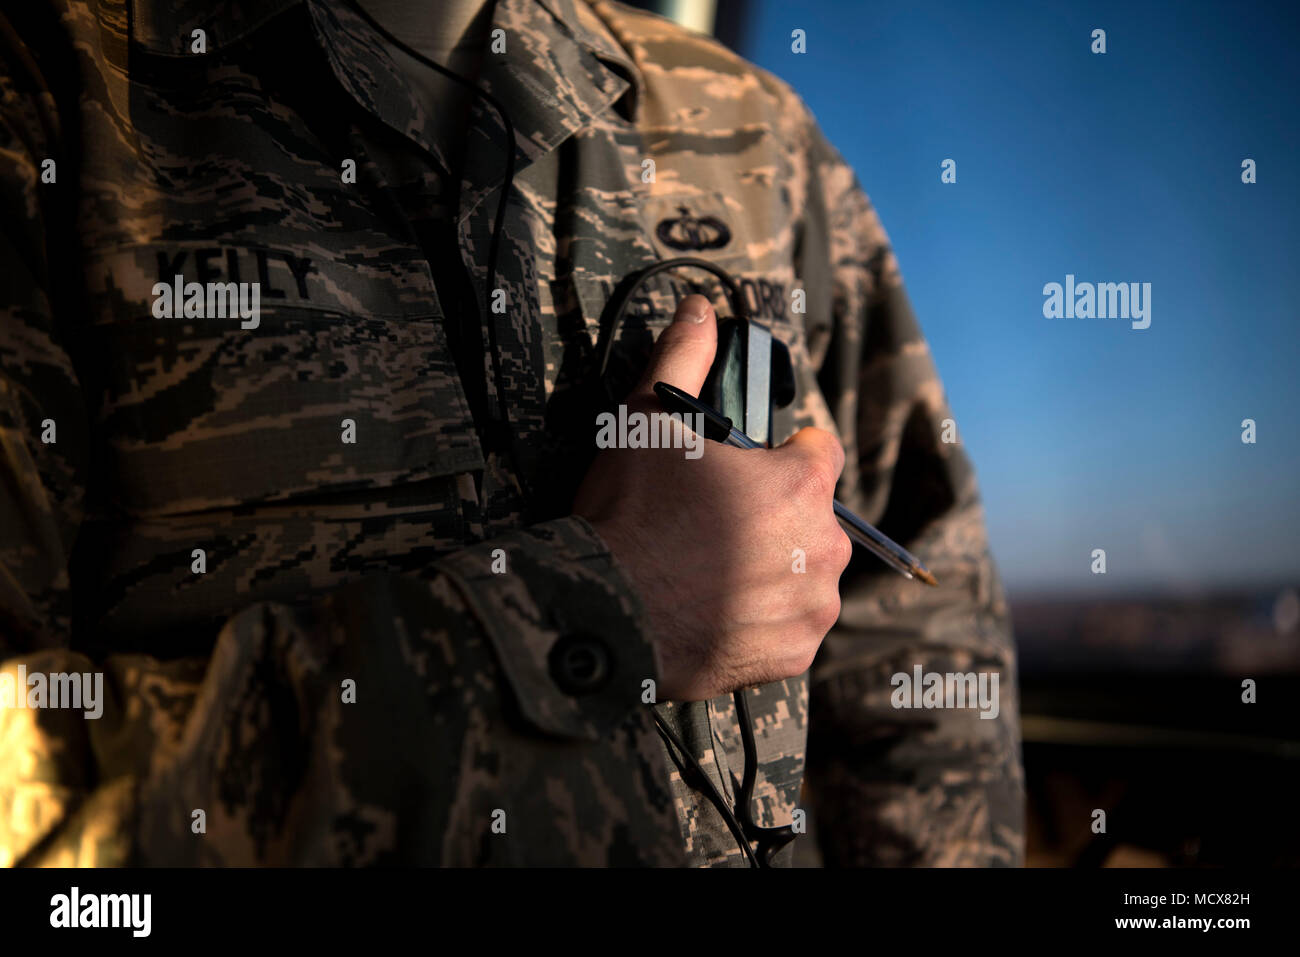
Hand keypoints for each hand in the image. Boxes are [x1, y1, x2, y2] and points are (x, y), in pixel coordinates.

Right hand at [573, 295, 851, 700]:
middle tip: (716, 524)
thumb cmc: (629, 514)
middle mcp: (823, 547)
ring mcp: (811, 606)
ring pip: (808, 573)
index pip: (821, 450)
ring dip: (776, 568)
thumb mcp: (646, 422)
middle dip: (778, 514)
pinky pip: (791, 626)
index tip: (749, 465)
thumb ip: (683, 358)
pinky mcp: (793, 654)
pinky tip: (718, 609)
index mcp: (800, 485)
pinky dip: (765, 619)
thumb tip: (699, 306)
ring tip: (714, 570)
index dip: (785, 452)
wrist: (604, 614)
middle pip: (815, 516)